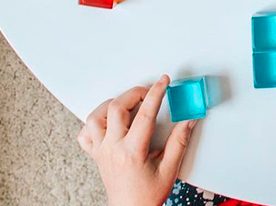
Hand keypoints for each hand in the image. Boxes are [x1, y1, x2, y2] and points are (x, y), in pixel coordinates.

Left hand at [77, 75, 196, 205]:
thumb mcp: (169, 169)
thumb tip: (189, 119)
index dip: (156, 93)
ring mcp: (101, 151)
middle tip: (149, 92)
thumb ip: (180, 141)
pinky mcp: (96, 155)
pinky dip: (95, 122)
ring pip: (95, 117)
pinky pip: (85, 134)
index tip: (163, 81)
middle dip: (135, 92)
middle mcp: (112, 149)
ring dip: (112, 104)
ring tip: (129, 104)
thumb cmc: (147, 196)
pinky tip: (108, 121)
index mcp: (132, 152)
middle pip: (116, 108)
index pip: (145, 114)